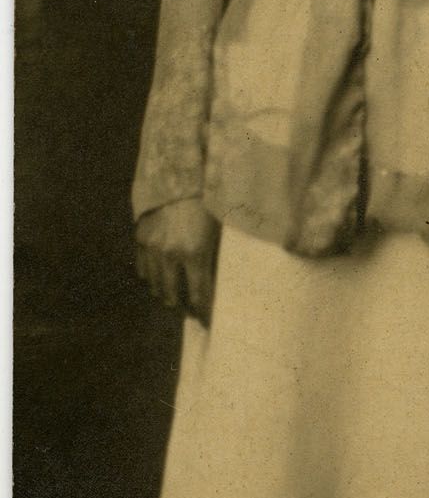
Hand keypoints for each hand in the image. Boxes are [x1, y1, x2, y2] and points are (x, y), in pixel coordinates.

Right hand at [135, 198, 218, 318]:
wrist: (180, 176)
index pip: (199, 296)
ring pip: (155, 286)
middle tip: (192, 308)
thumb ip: (214, 258)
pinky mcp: (140, 239)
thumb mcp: (218, 231)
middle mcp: (170, 254)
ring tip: (177, 294)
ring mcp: (152, 247)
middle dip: (183, 306)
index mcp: (195, 252)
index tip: (208, 321)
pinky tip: (163, 275)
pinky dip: (153, 277)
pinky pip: (143, 270)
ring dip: (166, 293)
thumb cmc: (207, 203)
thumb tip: (217, 284)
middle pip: (172, 297)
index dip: (204, 313)